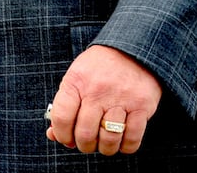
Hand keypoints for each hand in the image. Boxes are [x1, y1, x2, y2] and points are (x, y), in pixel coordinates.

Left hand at [46, 44, 161, 155]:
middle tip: (89, 140)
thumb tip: (54, 135)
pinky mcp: (142, 104)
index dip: (62, 135)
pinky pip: (132, 140)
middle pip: (85, 134)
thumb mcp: (77, 77)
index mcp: (78, 80)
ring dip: (105, 147)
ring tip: (105, 139)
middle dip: (85, 144)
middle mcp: (98, 89)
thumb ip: (65, 106)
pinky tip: (122, 137)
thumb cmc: (100, 67)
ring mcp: (121, 97)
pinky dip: (125, 146)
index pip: (62, 118)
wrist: (133, 48)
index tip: (67, 138)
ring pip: (108, 140)